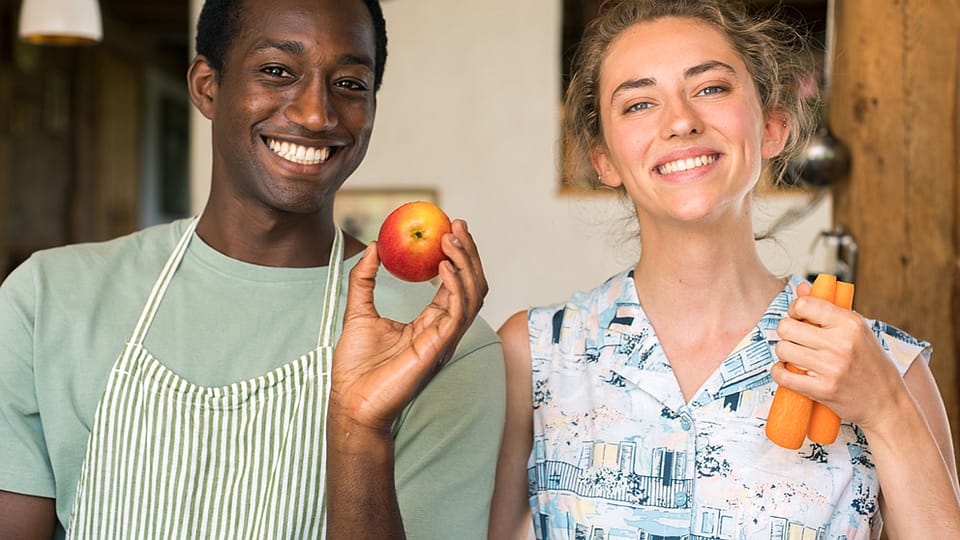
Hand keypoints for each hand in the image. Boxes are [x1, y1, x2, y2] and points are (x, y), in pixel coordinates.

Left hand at [329, 219, 488, 436]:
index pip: (454, 284)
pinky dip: (456, 285)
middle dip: (469, 253)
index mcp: (430, 323)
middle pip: (472, 285)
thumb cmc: (355, 366)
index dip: (457, 255)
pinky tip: (442, 265)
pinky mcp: (439, 347)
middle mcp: (444, 330)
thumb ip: (364, 279)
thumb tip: (373, 246)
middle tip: (456, 224)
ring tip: (450, 238)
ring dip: (466, 263)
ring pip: (473, 295)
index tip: (448, 228)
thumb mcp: (358, 311)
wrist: (350, 400)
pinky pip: (458, 311)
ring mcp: (445, 339)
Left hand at [772, 282, 907, 430]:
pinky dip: (779, 372)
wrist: (887, 402)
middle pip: (786, 327)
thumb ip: (828, 308)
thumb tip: (800, 287)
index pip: (804, 304)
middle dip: (786, 332)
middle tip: (796, 339)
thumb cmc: (870, 363)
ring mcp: (831, 367)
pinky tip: (788, 371)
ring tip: (797, 356)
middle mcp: (841, 343)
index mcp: (850, 323)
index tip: (798, 318)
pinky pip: (782, 376)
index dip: (794, 310)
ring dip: (785, 353)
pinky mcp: (823, 389)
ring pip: (782, 349)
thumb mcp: (858, 330)